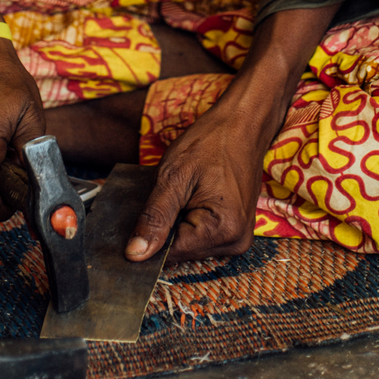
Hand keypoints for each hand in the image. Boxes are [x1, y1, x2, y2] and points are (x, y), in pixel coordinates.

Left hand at [124, 4, 341, 262]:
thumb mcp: (174, 176)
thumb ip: (155, 218)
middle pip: (181, 252)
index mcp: (223, 231)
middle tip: (166, 194)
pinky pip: (202, 236)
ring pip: (190, 245)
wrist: (243, 123)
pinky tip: (190, 198)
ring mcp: (239, 238)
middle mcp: (236, 242)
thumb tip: (135, 255)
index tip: (143, 211)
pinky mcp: (236, 230)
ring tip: (181, 193)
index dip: (150, 236)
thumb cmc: (211, 142)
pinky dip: (189, 221)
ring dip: (177, 224)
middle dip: (165, 228)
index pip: (170, 255)